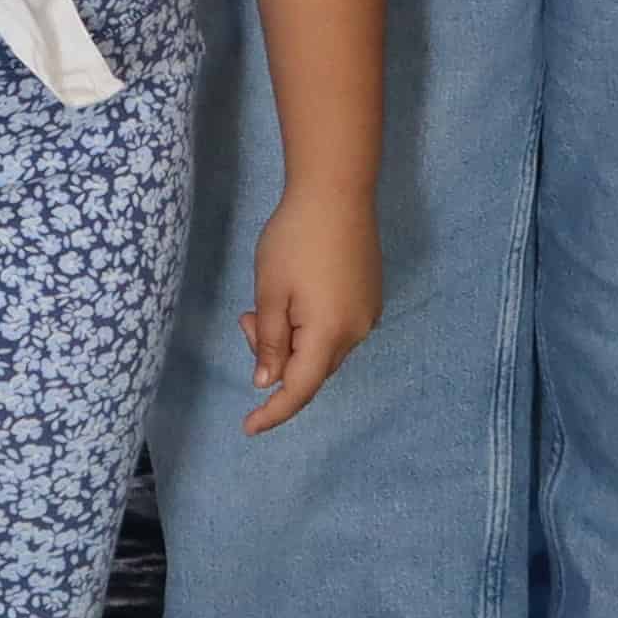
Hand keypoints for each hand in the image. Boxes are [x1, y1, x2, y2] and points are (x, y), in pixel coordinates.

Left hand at [240, 194, 380, 433]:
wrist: (336, 190)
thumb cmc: (295, 239)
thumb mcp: (270, 292)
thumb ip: (270, 342)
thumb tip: (269, 382)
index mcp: (329, 334)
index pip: (299, 389)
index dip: (273, 412)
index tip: (248, 428)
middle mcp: (356, 331)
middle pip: (311, 368)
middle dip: (275, 357)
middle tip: (248, 319)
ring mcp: (368, 313)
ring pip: (323, 347)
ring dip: (292, 339)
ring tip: (267, 303)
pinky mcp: (370, 295)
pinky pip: (336, 328)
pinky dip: (310, 325)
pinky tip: (294, 296)